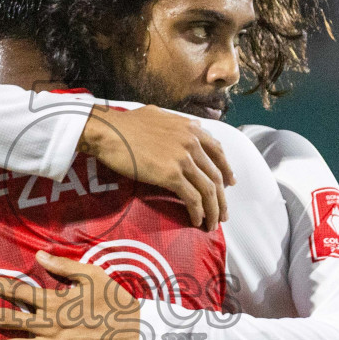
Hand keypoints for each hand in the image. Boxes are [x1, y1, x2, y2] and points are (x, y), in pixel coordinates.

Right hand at [77, 104, 234, 231]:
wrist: (109, 131)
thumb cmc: (125, 124)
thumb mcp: (158, 115)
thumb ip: (177, 123)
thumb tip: (186, 128)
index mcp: (191, 128)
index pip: (218, 151)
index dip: (226, 169)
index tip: (229, 183)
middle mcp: (192, 142)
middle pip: (216, 175)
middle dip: (222, 197)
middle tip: (223, 213)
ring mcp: (183, 159)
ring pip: (208, 189)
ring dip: (213, 210)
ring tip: (213, 223)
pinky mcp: (171, 175)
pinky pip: (192, 198)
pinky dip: (197, 212)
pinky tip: (196, 220)